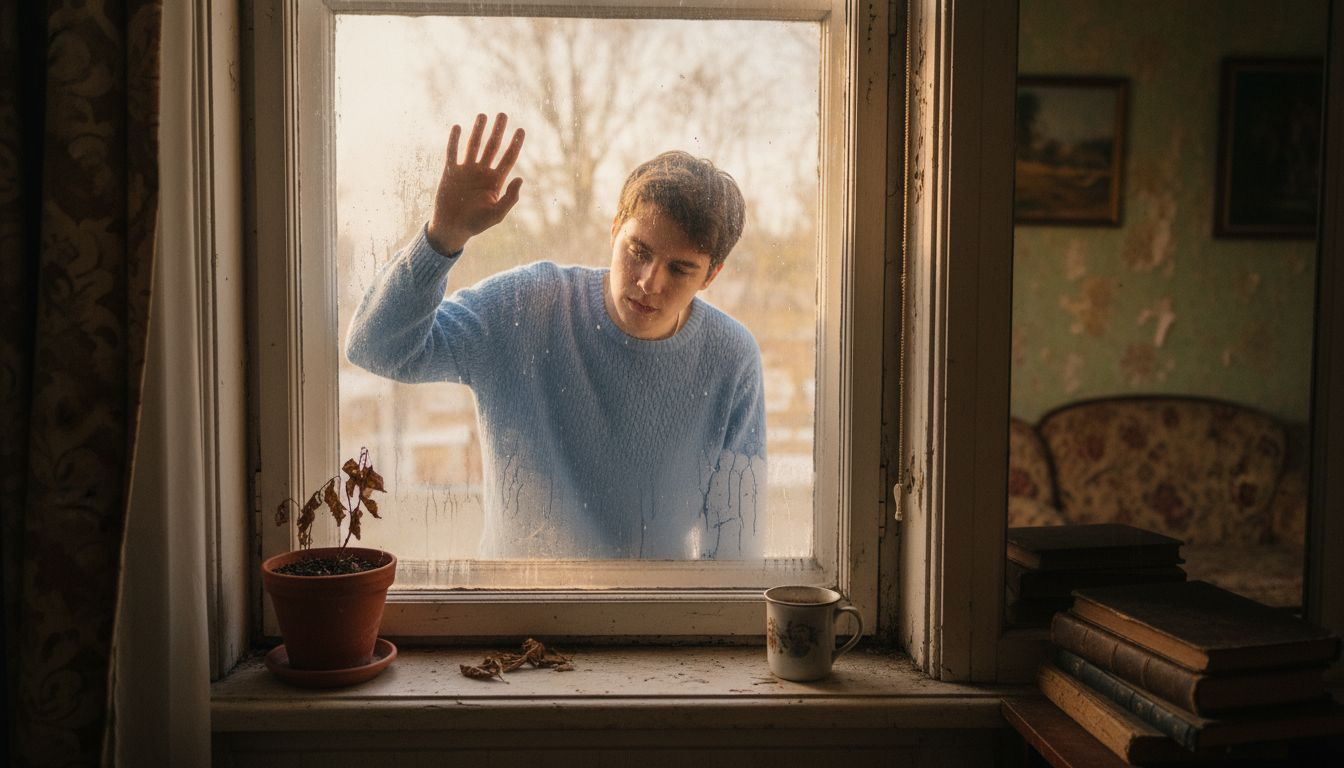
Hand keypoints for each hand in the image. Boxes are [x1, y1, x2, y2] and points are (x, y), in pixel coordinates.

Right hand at [426, 113, 524, 254]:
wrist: (452, 228)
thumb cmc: (476, 224)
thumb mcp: (497, 214)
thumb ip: (510, 198)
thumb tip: (520, 179)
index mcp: (495, 181)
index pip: (508, 158)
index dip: (515, 144)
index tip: (521, 129)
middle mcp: (482, 172)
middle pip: (492, 146)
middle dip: (498, 130)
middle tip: (503, 114)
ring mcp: (466, 170)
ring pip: (474, 145)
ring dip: (478, 130)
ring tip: (483, 115)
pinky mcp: (450, 172)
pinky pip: (452, 153)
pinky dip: (454, 140)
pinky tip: (458, 127)